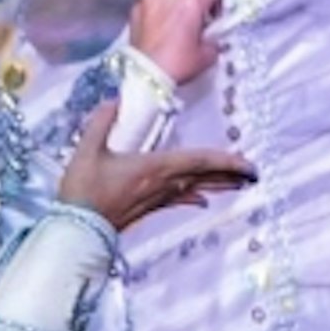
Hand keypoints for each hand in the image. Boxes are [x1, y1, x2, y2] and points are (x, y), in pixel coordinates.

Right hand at [59, 109, 251, 237]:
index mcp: (153, 167)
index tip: (248, 164)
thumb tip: (114, 101)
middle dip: (230, 173)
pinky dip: (193, 197)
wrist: (76, 229)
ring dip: (217, 184)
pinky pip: (177, 200)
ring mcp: (156, 199)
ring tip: (238, 183)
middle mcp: (161, 184)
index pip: (198, 161)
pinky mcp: (148, 208)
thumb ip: (101, 122)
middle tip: (253, 173)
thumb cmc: (82, 190)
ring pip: (194, 188)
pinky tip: (203, 200)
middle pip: (203, 176)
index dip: (225, 161)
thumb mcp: (87, 150)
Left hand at [125, 0, 221, 89]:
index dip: (218, 2)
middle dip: (196, 3)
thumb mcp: (207, 55)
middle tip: (196, 23)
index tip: (215, 17)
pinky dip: (159, 12)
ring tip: (176, 26)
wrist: (145, 75)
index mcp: (192, 0)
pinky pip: (154, 4)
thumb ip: (213, 38)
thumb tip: (210, 35)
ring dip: (176, 5)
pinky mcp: (136, 8)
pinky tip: (159, 29)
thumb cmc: (179, 64)